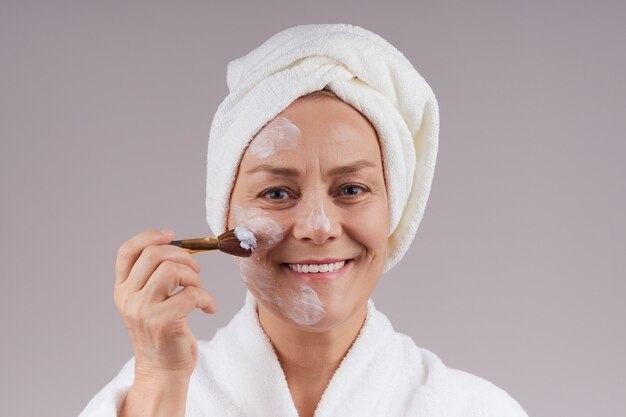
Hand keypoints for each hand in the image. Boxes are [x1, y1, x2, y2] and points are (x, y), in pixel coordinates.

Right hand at [114, 229, 216, 380]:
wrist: (162, 371)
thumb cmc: (162, 334)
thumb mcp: (149, 302)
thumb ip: (154, 277)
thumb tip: (180, 247)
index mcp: (123, 289)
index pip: (127, 252)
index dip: (149, 236)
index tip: (172, 236)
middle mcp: (128, 298)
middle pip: (153, 255)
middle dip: (182, 256)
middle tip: (196, 271)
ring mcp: (143, 310)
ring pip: (172, 270)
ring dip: (194, 277)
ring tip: (199, 291)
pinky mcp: (163, 321)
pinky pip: (191, 293)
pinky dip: (206, 298)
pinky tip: (208, 308)